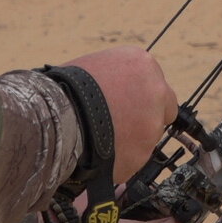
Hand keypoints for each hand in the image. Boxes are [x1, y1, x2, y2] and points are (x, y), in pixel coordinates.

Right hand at [62, 46, 176, 182]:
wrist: (57, 118)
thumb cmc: (65, 90)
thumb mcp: (94, 66)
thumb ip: (116, 77)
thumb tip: (117, 89)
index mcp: (142, 64)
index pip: (156, 83)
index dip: (141, 96)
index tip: (128, 104)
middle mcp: (155, 91)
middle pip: (164, 110)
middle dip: (147, 117)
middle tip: (124, 124)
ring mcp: (152, 124)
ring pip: (149, 136)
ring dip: (133, 139)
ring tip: (102, 138)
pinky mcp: (143, 153)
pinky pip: (136, 157)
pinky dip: (122, 158)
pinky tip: (101, 152)